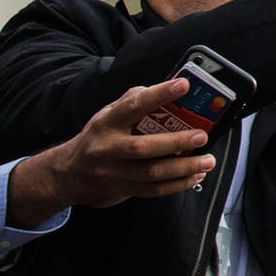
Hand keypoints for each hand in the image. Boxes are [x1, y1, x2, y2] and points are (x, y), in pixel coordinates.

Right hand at [6, 79, 218, 226]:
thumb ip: (132, 101)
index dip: (159, 94)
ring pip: (152, 173)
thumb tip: (163, 86)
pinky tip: (196, 176)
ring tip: (207, 161)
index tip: (184, 85)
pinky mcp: (122, 190)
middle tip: (202, 136)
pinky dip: (178, 184)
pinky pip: (154, 190)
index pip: (134, 105)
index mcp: (107, 123)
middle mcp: (108, 148)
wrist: (67, 175)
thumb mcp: (106, 115)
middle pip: (144, 147)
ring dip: (184, 168)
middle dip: (176, 142)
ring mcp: (114, 172)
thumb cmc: (97, 139)